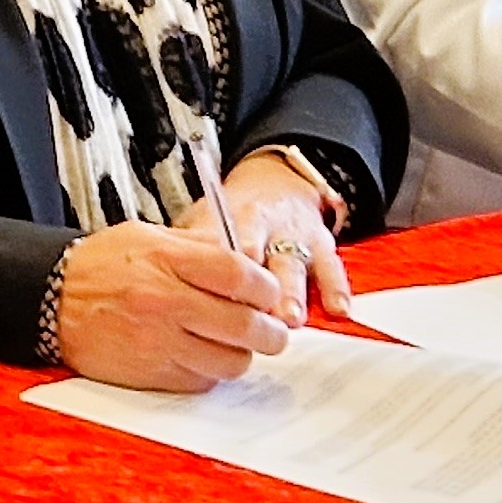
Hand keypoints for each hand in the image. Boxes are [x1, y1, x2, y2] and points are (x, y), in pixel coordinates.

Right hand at [50, 220, 291, 390]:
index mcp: (168, 262)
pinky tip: (201, 356)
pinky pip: (201, 382)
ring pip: (230, 362)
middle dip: (270, 332)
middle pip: (246, 327)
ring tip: (233, 345)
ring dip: (240, 355)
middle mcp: (166, 303)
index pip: (241, 278)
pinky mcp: (150, 374)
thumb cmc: (99, 266)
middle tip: (272, 331)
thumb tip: (245, 266)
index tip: (268, 295)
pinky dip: (209, 372)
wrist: (48, 299)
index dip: (266, 290)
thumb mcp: (148, 236)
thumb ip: (199, 248)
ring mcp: (159, 343)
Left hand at [204, 153, 355, 323]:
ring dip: (294, 293)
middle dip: (261, 288)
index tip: (214, 298)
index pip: (226, 247)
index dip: (222, 274)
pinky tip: (337, 308)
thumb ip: (192, 249)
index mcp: (232, 221)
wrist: (275, 185)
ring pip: (295, 264)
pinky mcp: (323, 246)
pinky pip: (332, 267)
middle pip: (262, 258)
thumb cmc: (232, 217)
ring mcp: (296, 237)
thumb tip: (164, 280)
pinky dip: (336, 289)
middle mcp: (266, 228)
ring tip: (292, 317)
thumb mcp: (205, 221)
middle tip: (258, 315)